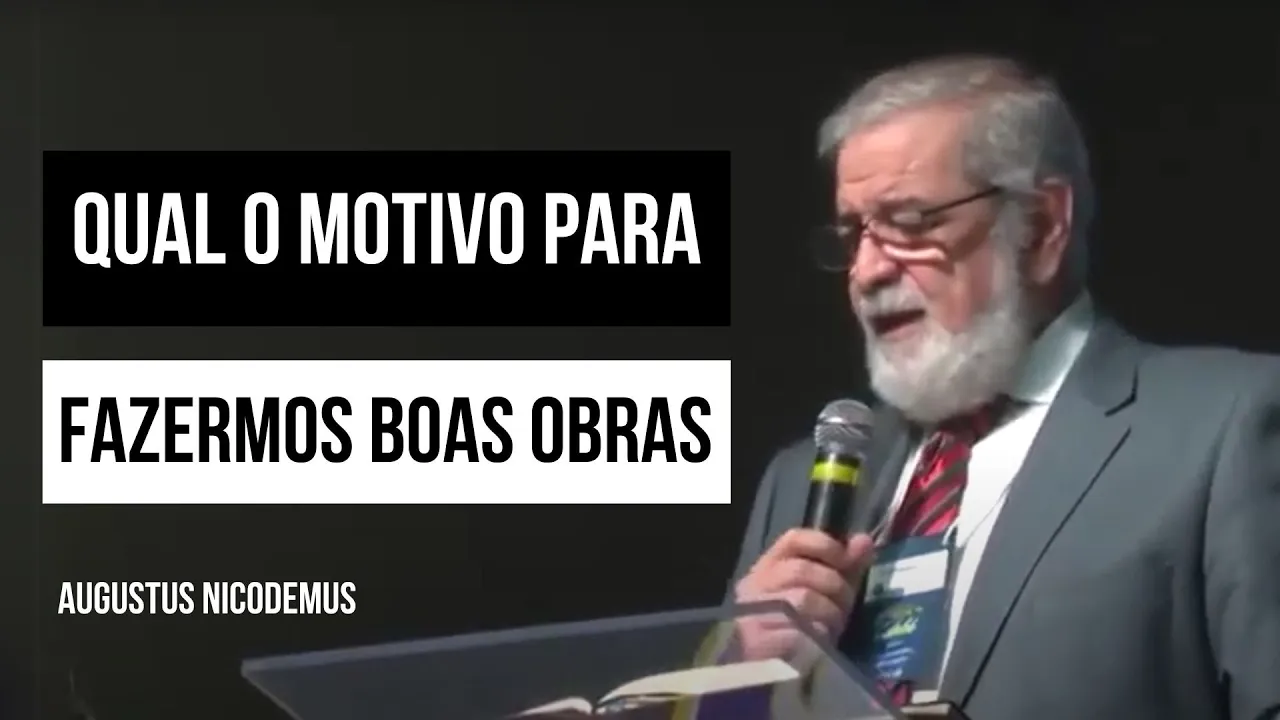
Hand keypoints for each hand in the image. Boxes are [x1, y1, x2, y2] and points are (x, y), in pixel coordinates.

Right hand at [732, 529, 875, 659]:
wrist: (768, 676)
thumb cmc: (797, 629)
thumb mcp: (821, 593)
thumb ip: (842, 567)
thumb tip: (864, 541)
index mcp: (767, 568)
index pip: (793, 539)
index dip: (824, 544)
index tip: (845, 559)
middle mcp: (754, 586)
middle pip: (802, 570)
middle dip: (834, 587)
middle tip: (845, 606)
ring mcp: (752, 613)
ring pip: (803, 599)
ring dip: (829, 614)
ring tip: (832, 628)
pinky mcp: (758, 642)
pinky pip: (801, 631)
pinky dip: (819, 636)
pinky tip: (820, 645)